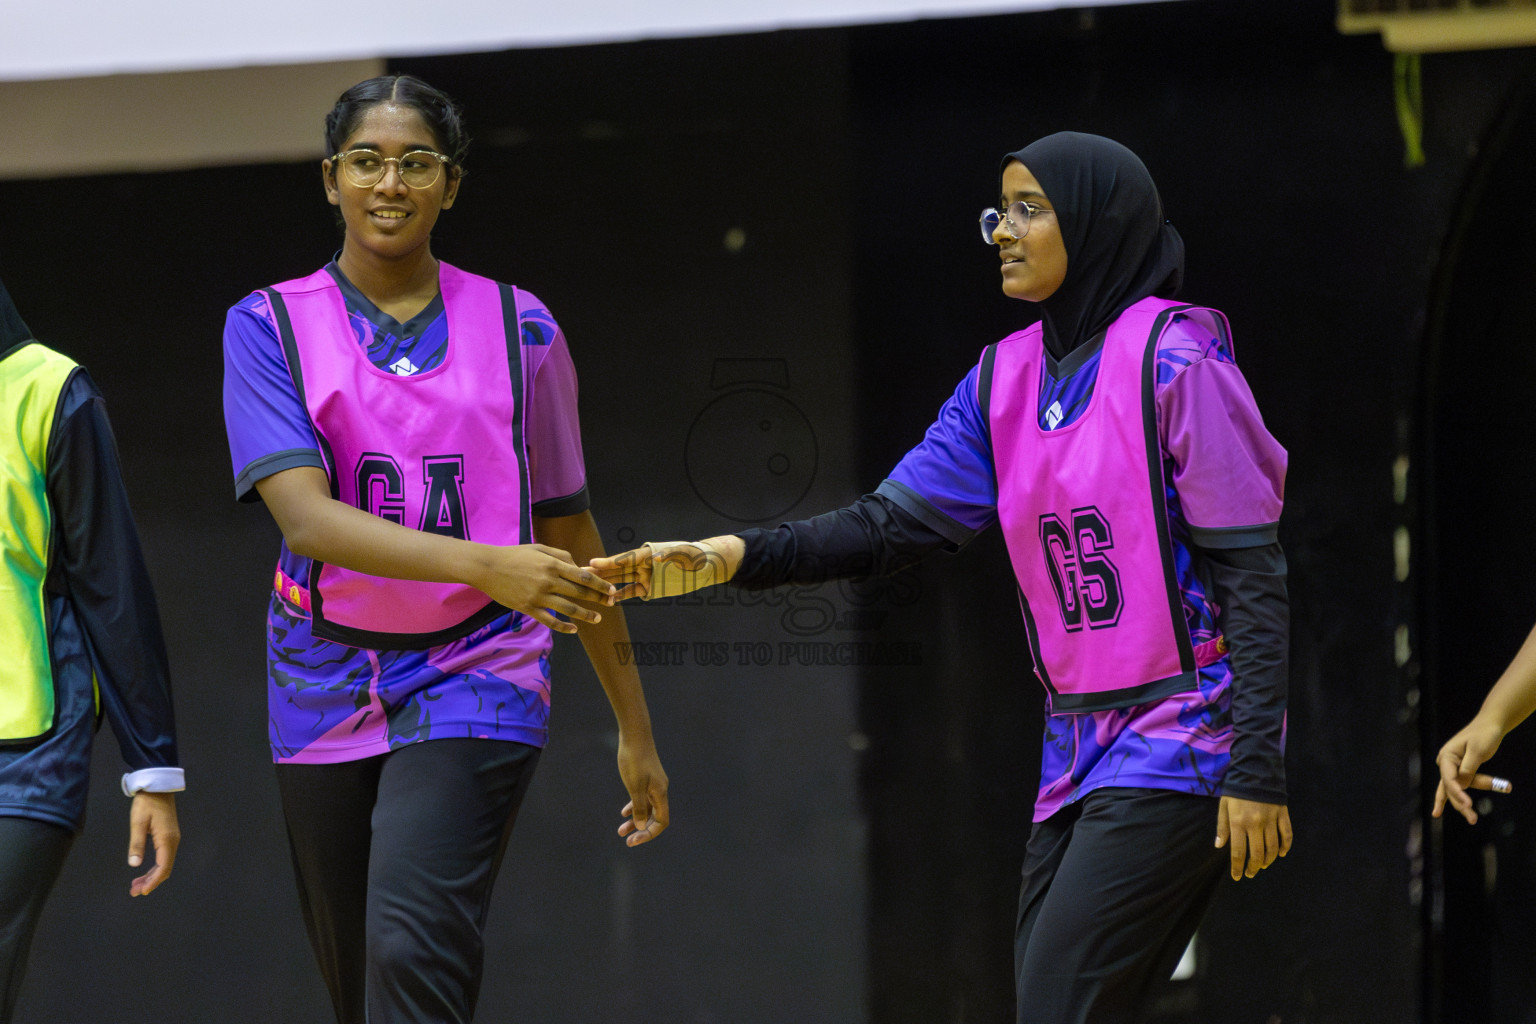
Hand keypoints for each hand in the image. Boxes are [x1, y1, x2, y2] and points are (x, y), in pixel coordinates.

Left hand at [127, 791, 179, 896]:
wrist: (158, 787)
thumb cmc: (147, 803)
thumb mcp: (138, 823)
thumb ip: (136, 844)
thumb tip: (134, 864)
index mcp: (167, 840)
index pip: (163, 867)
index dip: (153, 881)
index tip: (141, 891)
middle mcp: (173, 841)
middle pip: (165, 868)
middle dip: (151, 882)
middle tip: (134, 891)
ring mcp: (173, 839)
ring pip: (165, 863)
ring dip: (152, 876)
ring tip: (136, 885)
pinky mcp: (169, 836)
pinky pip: (164, 857)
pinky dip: (155, 867)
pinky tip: (145, 871)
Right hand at [470, 543, 615, 633]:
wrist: (487, 567)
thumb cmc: (515, 555)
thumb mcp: (539, 548)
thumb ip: (561, 555)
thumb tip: (579, 566)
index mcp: (552, 564)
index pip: (582, 575)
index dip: (599, 584)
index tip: (611, 589)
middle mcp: (548, 580)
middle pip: (579, 592)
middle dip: (598, 598)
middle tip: (611, 603)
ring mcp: (538, 596)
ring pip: (568, 608)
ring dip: (585, 615)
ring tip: (597, 618)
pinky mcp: (528, 608)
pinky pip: (549, 620)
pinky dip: (563, 626)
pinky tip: (574, 629)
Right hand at [588, 536, 742, 600]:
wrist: (704, 566)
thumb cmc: (694, 555)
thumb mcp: (684, 553)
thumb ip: (671, 554)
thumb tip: (658, 557)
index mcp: (648, 553)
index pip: (625, 558)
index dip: (609, 561)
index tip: (593, 562)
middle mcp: (643, 564)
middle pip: (618, 568)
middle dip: (600, 572)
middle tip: (580, 573)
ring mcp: (645, 576)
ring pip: (621, 580)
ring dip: (606, 584)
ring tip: (588, 587)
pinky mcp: (649, 588)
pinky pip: (631, 592)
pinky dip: (620, 596)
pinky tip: (608, 600)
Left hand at [615, 733, 669, 846]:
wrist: (635, 736)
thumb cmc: (635, 760)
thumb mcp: (634, 786)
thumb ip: (638, 807)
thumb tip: (640, 826)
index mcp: (660, 793)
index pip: (661, 821)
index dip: (649, 833)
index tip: (633, 839)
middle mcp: (660, 791)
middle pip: (654, 818)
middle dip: (641, 830)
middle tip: (626, 840)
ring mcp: (653, 785)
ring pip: (646, 809)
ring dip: (635, 821)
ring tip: (620, 831)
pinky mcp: (646, 779)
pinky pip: (642, 799)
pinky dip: (634, 808)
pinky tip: (623, 813)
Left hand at [1215, 796, 1290, 880]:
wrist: (1256, 769)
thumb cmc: (1236, 789)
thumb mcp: (1224, 806)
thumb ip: (1222, 827)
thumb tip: (1219, 846)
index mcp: (1238, 822)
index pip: (1238, 851)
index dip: (1237, 866)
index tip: (1238, 876)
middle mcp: (1256, 824)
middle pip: (1257, 853)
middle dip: (1254, 867)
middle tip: (1251, 873)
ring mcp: (1271, 820)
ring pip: (1273, 847)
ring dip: (1268, 860)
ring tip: (1263, 865)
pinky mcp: (1282, 815)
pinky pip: (1286, 834)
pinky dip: (1285, 846)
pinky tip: (1281, 854)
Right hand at [1434, 714, 1509, 823]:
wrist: (1491, 724)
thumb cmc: (1484, 734)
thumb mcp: (1477, 751)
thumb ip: (1468, 769)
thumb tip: (1460, 786)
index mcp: (1446, 756)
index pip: (1448, 779)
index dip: (1457, 793)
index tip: (1468, 805)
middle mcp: (1446, 762)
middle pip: (1450, 787)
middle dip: (1461, 803)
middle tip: (1472, 819)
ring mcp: (1454, 766)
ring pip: (1461, 787)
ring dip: (1479, 789)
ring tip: (1506, 787)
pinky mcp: (1463, 768)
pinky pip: (1468, 782)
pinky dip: (1482, 784)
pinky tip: (1490, 794)